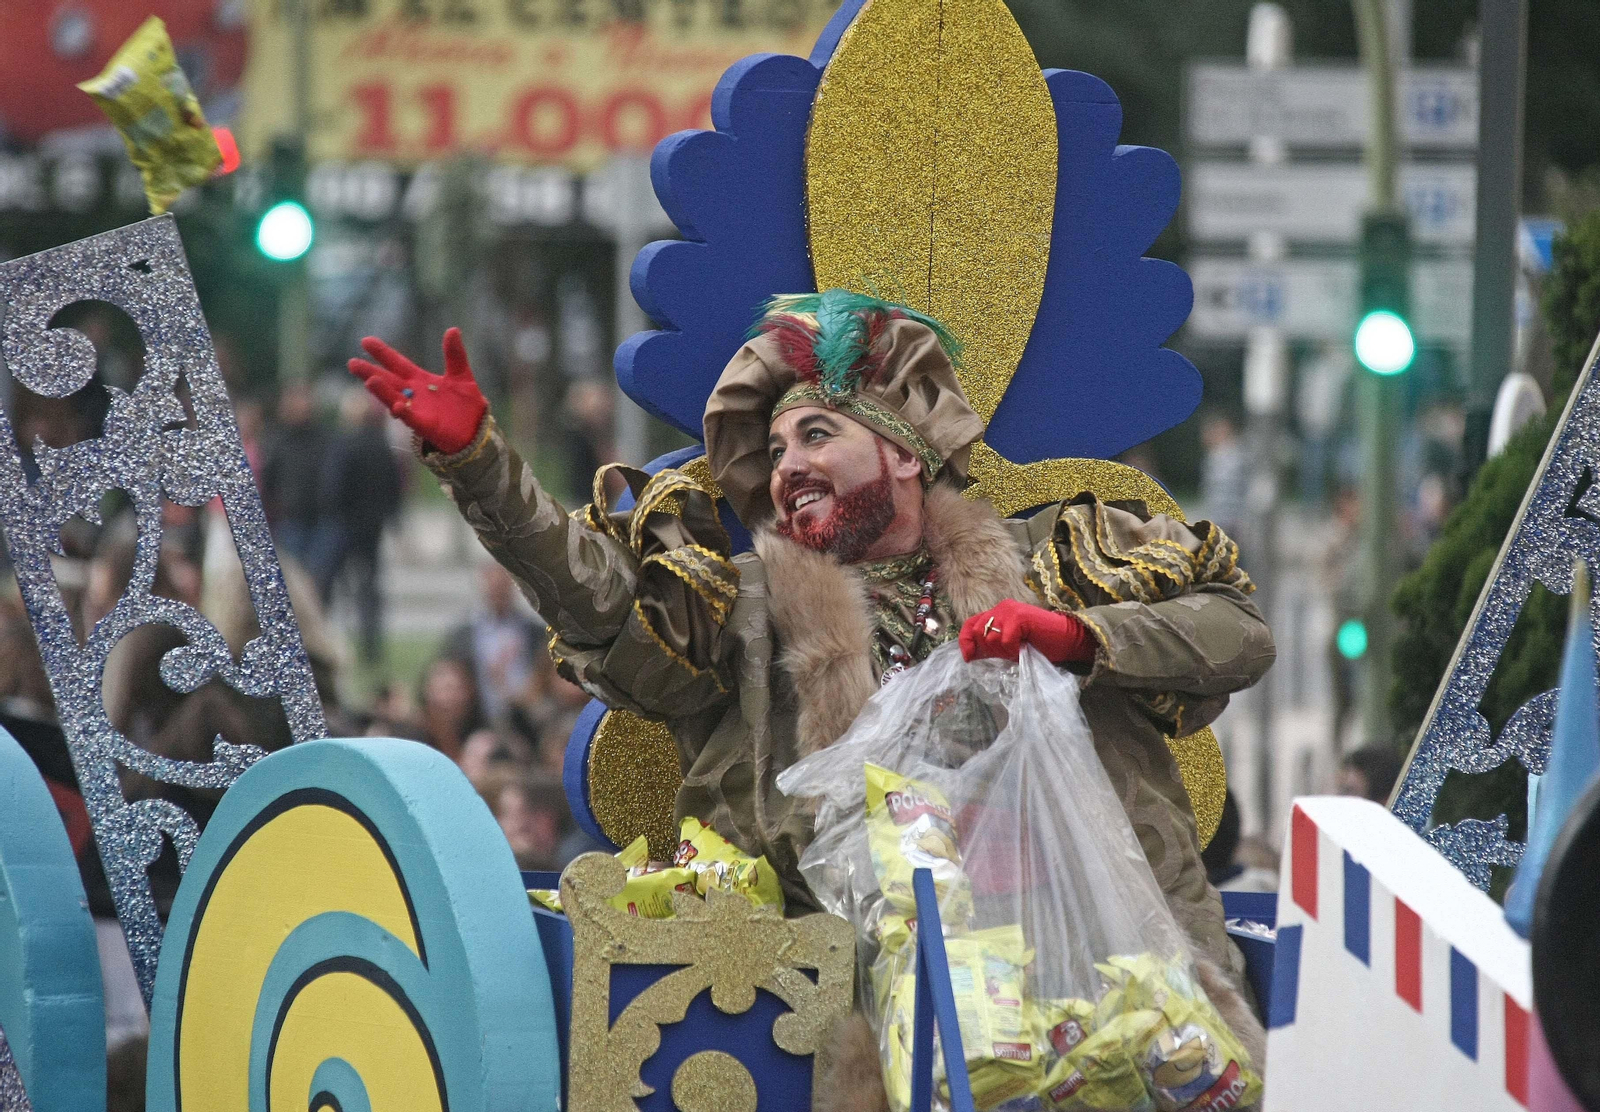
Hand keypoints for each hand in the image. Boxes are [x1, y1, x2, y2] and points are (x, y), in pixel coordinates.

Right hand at [348, 327, 487, 454]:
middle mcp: (413, 394)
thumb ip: (455, 354)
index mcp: (419, 380)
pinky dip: (403, 412)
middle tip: (352, 363)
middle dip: (370, 372)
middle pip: (388, 381)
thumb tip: (453, 330)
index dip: (383, 353)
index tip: (366, 341)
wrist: (476, 429)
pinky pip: (411, 418)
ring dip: (382, 391)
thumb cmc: (466, 402)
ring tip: (369, 381)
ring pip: (394, 399)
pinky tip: (396, 406)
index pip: (397, 364)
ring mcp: (417, 410)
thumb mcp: (461, 374)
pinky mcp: (425, 426)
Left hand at [959, 598, 1096, 664]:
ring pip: (990, 637)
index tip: (969, 659)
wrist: (1067, 640)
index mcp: (997, 613)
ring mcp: (1010, 609)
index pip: (970, 624)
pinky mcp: (1019, 616)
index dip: (965, 642)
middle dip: (989, 649)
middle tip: (1009, 653)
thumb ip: (991, 646)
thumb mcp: (1009, 647)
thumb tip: (970, 655)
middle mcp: (1001, 607)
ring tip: (1019, 649)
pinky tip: (1024, 647)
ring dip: (1003, 650)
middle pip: (977, 632)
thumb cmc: (1040, 645)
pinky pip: (1004, 640)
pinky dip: (1013, 649)